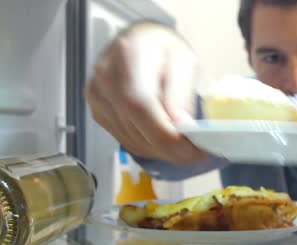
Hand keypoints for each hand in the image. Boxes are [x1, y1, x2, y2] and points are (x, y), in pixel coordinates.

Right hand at [86, 22, 206, 163]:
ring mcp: (98, 97)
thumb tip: (181, 127)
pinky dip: (150, 147)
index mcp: (128, 56)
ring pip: (133, 142)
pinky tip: (165, 138)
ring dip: (162, 151)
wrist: (138, 41)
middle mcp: (106, 78)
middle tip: (198, 152)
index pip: (140, 106)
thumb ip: (181, 93)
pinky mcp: (98, 112)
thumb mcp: (184, 60)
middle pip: (136, 129)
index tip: (194, 150)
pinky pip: (127, 141)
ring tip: (185, 145)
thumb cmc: (163, 47)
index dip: (167, 136)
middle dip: (172, 149)